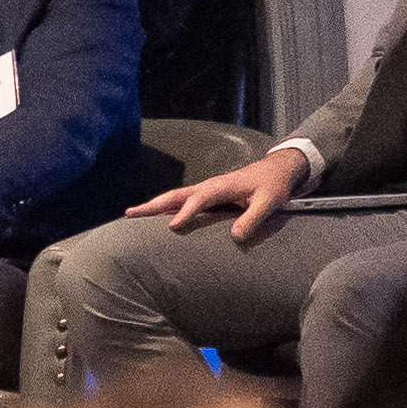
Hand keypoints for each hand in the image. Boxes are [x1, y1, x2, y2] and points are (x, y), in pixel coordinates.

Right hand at [131, 142, 308, 241]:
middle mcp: (209, 186)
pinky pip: (180, 201)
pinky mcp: (206, 195)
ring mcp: (205, 189)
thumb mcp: (270, 202)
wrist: (276, 170)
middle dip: (153, 205)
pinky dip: (164, 207)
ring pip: (174, 197)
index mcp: (222, 186)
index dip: (186, 211)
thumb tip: (235, 237)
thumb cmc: (273, 186)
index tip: (171, 226)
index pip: (200, 199)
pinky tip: (154, 217)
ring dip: (153, 206)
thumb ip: (254, 218)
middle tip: (130, 214)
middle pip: (176, 195)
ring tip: (131, 215)